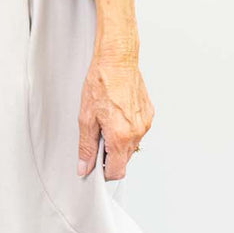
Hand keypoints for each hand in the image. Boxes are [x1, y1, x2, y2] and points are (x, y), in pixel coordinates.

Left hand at [76, 53, 154, 180]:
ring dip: (119, 140)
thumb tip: (84, 166)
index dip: (104, 172)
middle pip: (125, 159)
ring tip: (107, 120)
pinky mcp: (149, 114)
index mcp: (121, 136)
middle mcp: (137, 132)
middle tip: (97, 136)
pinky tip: (117, 113)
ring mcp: (145, 123)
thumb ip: (86, 147)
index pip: (117, 171)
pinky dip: (127, 128)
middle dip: (110, 154)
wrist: (117, 61)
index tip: (96, 165)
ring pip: (132, 145)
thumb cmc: (102, 83)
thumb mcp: (86, 118)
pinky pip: (138, 130)